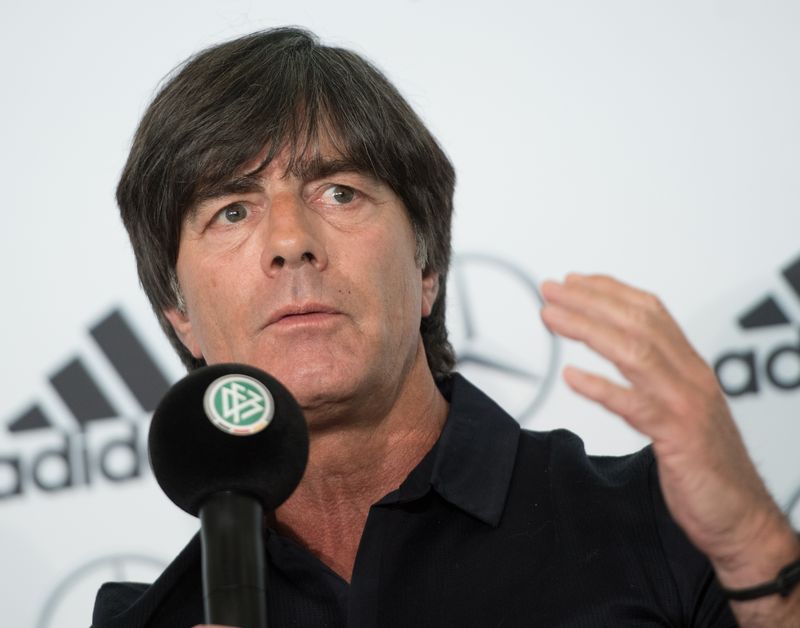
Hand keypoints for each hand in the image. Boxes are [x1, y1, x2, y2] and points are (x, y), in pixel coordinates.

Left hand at [540, 274, 796, 583]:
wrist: (741, 515)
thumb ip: (654, 379)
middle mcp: (691, 377)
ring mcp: (686, 405)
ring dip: (587, 329)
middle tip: (550, 290)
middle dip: (589, 301)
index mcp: (690, 367)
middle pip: (638, 323)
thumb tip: (619, 350)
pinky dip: (601, 388)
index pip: (650, 312)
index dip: (610, 291)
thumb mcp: (680, 408)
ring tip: (551, 318)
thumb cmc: (706, 464)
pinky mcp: (680, 438)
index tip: (574, 281)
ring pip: (635, 352)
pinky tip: (571, 377)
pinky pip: (635, 406)